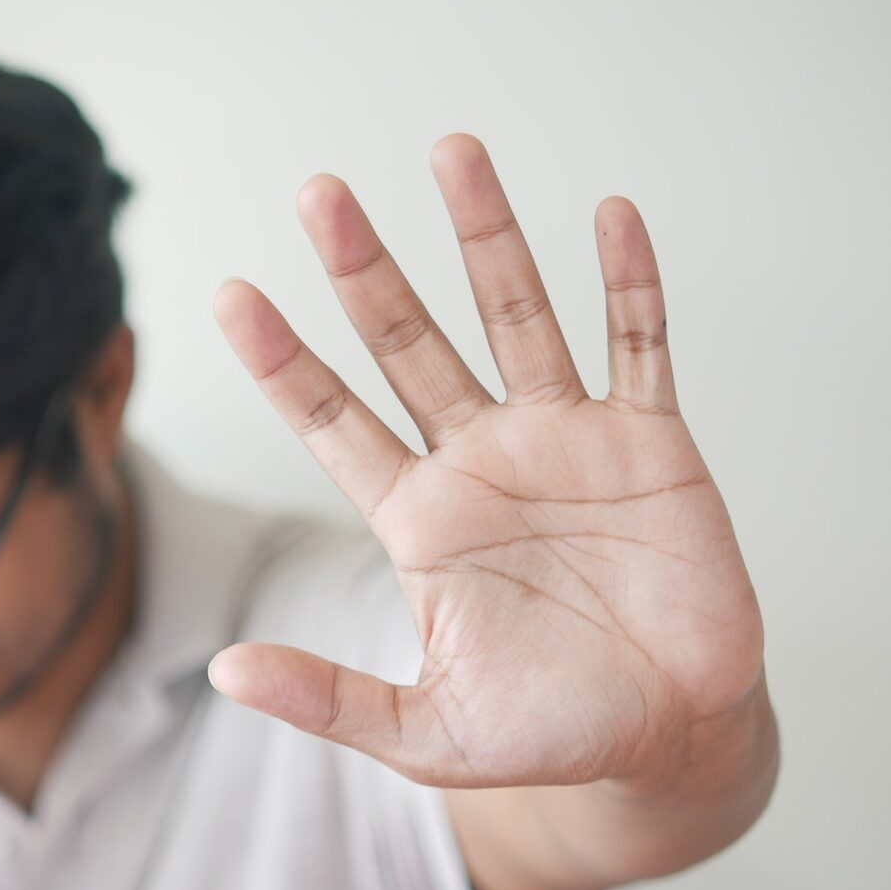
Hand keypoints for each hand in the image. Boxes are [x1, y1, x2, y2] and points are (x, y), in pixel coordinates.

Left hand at [209, 133, 763, 789]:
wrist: (668, 736)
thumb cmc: (546, 733)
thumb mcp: (425, 732)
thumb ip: (329, 697)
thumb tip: (222, 672)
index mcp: (419, 517)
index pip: (333, 420)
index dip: (283, 360)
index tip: (229, 294)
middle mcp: (480, 459)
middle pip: (409, 343)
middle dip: (365, 270)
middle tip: (319, 194)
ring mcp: (564, 441)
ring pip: (516, 316)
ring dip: (487, 238)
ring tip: (451, 153)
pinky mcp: (650, 444)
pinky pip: (640, 344)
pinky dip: (630, 283)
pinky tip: (610, 216)